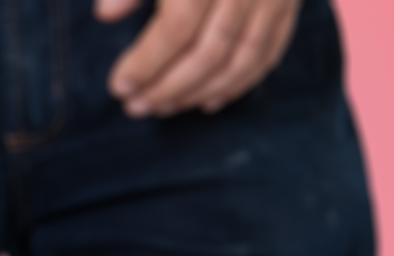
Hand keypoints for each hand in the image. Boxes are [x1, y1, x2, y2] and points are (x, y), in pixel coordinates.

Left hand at [97, 0, 300, 116]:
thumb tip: (105, 14)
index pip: (178, 27)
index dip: (147, 62)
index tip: (118, 86)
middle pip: (208, 53)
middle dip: (168, 87)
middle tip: (136, 107)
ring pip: (239, 61)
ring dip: (199, 93)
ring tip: (165, 107)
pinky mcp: (288, 1)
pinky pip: (268, 53)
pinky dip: (240, 84)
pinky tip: (210, 101)